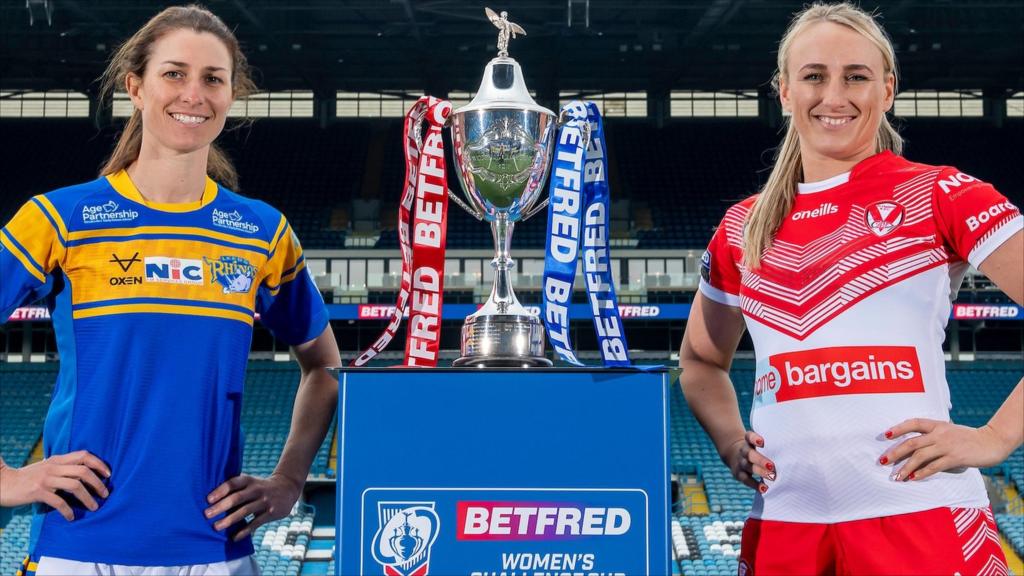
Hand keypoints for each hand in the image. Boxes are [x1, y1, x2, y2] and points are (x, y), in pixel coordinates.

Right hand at [0, 450, 110, 520]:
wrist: (4, 483)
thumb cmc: (27, 477)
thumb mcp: (46, 467)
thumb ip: (62, 467)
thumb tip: (84, 473)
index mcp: (57, 459)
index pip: (84, 455)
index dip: (99, 464)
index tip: (108, 475)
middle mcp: (54, 467)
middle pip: (84, 471)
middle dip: (98, 483)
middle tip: (105, 494)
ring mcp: (46, 479)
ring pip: (75, 486)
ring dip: (88, 498)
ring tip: (94, 507)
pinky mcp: (38, 492)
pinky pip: (59, 502)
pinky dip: (68, 511)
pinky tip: (71, 517)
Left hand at [205, 473, 301, 540]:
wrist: (287, 488)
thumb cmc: (261, 487)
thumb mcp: (251, 482)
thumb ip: (236, 488)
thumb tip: (211, 499)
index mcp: (249, 480)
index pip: (233, 483)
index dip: (220, 490)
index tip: (208, 500)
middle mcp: (257, 489)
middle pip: (237, 498)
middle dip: (221, 507)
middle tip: (207, 515)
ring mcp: (265, 501)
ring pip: (245, 511)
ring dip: (229, 520)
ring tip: (216, 527)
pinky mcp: (271, 512)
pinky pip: (256, 523)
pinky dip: (244, 531)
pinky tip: (234, 537)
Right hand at [721, 431, 775, 493]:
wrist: (737, 455)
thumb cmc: (758, 450)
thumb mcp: (760, 445)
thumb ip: (772, 446)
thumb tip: (793, 451)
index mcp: (749, 441)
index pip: (749, 436)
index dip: (754, 438)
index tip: (762, 442)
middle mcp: (744, 451)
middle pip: (749, 454)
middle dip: (760, 460)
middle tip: (772, 466)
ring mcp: (740, 462)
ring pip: (747, 466)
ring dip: (760, 472)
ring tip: (772, 477)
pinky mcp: (739, 474)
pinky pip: (746, 479)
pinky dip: (755, 484)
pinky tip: (764, 489)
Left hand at [880, 418, 1012, 481]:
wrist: (991, 442)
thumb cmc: (968, 438)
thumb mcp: (949, 430)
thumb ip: (934, 435)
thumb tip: (915, 448)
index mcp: (937, 424)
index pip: (913, 423)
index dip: (898, 428)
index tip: (885, 435)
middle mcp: (939, 434)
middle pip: (911, 443)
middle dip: (895, 453)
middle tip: (883, 461)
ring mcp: (947, 446)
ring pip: (920, 456)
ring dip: (906, 467)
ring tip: (897, 476)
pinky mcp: (955, 458)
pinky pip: (934, 466)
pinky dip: (922, 473)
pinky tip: (913, 478)